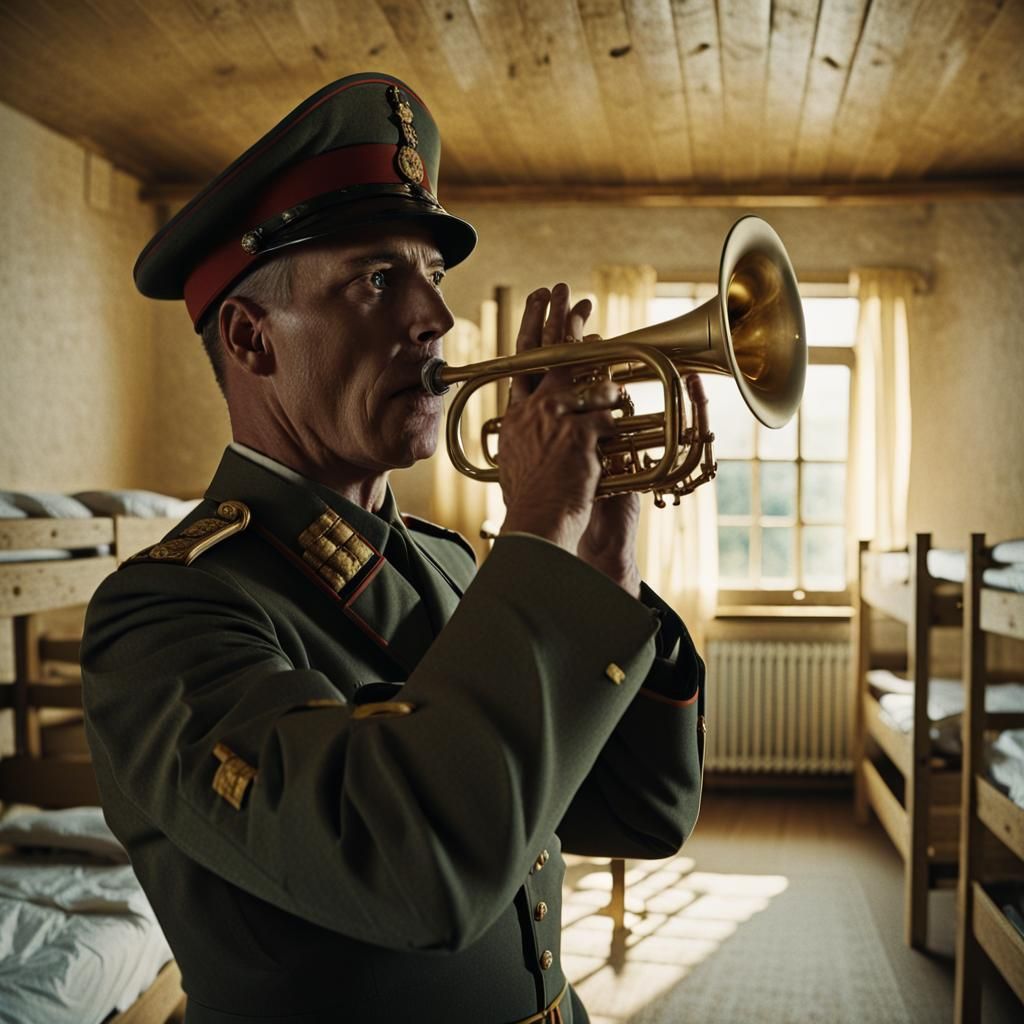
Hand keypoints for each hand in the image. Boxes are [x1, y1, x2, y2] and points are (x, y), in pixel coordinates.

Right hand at [498, 285, 640, 596]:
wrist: (537, 526)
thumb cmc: (531, 504)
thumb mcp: (517, 464)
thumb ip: (524, 439)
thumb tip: (526, 429)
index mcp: (515, 417)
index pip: (521, 361)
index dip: (532, 327)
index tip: (539, 301)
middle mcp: (532, 412)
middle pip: (547, 352)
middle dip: (559, 317)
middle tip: (567, 289)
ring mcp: (555, 422)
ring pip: (590, 383)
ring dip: (608, 378)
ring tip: (615, 371)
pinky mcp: (579, 437)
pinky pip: (609, 415)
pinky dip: (619, 417)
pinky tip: (623, 420)